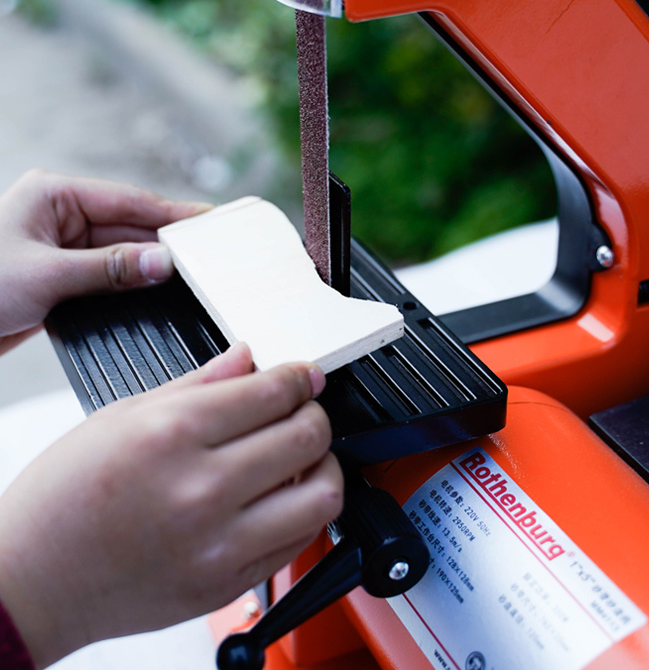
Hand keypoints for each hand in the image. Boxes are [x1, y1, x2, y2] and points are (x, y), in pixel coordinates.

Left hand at [0, 169, 211, 352]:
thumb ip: (111, 269)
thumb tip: (163, 263)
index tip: (208, 220)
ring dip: (149, 267)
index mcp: (52, 195)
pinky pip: (109, 275)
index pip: (127, 200)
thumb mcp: (46, 276)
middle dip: (165, 243)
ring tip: (191, 275)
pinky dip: (131, 284)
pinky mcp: (62, 274)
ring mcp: (62, 245)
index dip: (171, 212)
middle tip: (209, 254)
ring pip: (122, 252)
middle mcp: (60, 215)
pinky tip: (156, 292)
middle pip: (130, 225)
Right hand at [0, 343, 342, 668]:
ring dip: (325, 464)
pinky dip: (305, 510)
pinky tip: (285, 496)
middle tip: (303, 410)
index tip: (306, 376)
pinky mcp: (227, 584)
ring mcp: (219, 544)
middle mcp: (201, 489)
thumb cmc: (63, 500)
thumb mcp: (120, 417)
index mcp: (171, 434)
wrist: (31, 584)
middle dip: (314, 413)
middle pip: (307, 435)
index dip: (302, 377)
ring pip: (322, 493)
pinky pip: (300, 541)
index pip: (274, 392)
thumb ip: (196, 383)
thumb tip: (246, 357)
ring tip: (304, 456)